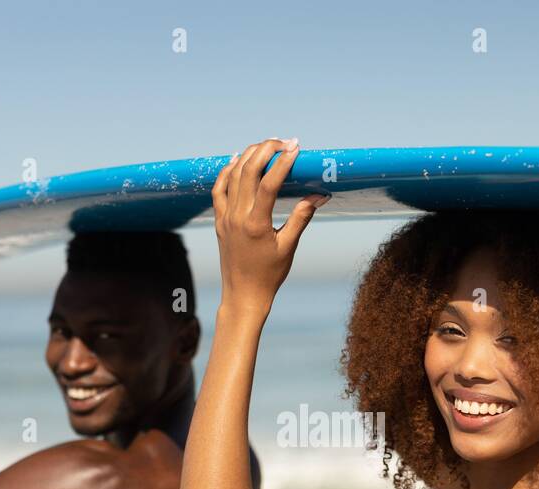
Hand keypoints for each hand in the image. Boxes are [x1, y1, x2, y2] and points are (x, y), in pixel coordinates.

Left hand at [212, 138, 328, 318]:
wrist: (243, 295)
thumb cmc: (269, 275)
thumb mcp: (289, 246)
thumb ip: (302, 217)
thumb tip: (319, 194)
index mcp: (255, 224)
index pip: (268, 183)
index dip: (282, 162)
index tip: (295, 147)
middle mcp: (236, 217)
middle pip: (247, 171)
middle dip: (266, 150)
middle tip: (283, 142)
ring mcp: (225, 218)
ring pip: (232, 175)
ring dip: (248, 156)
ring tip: (266, 146)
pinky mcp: (219, 221)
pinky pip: (218, 189)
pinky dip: (227, 171)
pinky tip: (237, 160)